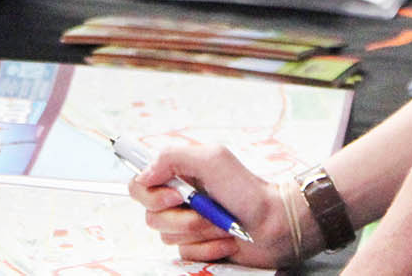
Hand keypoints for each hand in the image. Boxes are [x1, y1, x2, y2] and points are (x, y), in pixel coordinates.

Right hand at [127, 142, 292, 268]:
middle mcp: (177, 200)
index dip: (150, 194)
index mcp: (177, 175)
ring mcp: (186, 225)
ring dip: (199, 232)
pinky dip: (208, 248)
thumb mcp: (212, 159)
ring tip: (222, 224)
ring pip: (168, 238)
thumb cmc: (247, 190)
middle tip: (208, 211)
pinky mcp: (196, 248)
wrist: (273, 224)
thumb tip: (144, 174)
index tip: (177, 195)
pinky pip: (186, 254)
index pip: (138, 185)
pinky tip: (225, 239)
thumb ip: (172, 157)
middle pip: (151, 217)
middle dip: (183, 218)